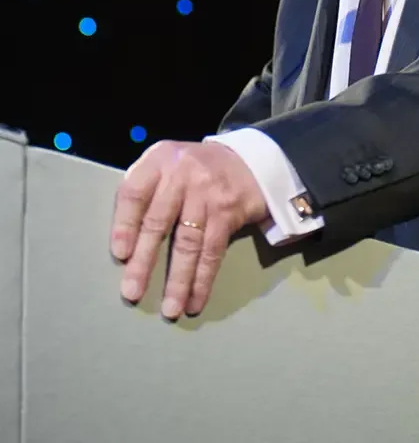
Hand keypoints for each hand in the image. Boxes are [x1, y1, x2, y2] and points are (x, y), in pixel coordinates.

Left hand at [110, 140, 268, 319]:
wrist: (247, 160)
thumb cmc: (192, 170)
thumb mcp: (165, 164)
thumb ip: (144, 189)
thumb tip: (122, 240)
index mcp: (159, 160)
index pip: (135, 192)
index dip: (124, 224)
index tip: (119, 255)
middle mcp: (182, 173)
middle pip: (158, 221)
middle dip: (144, 261)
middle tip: (132, 292)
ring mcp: (207, 193)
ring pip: (188, 242)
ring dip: (178, 280)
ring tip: (169, 309)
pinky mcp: (228, 212)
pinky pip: (213, 250)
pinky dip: (203, 279)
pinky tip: (195, 301)